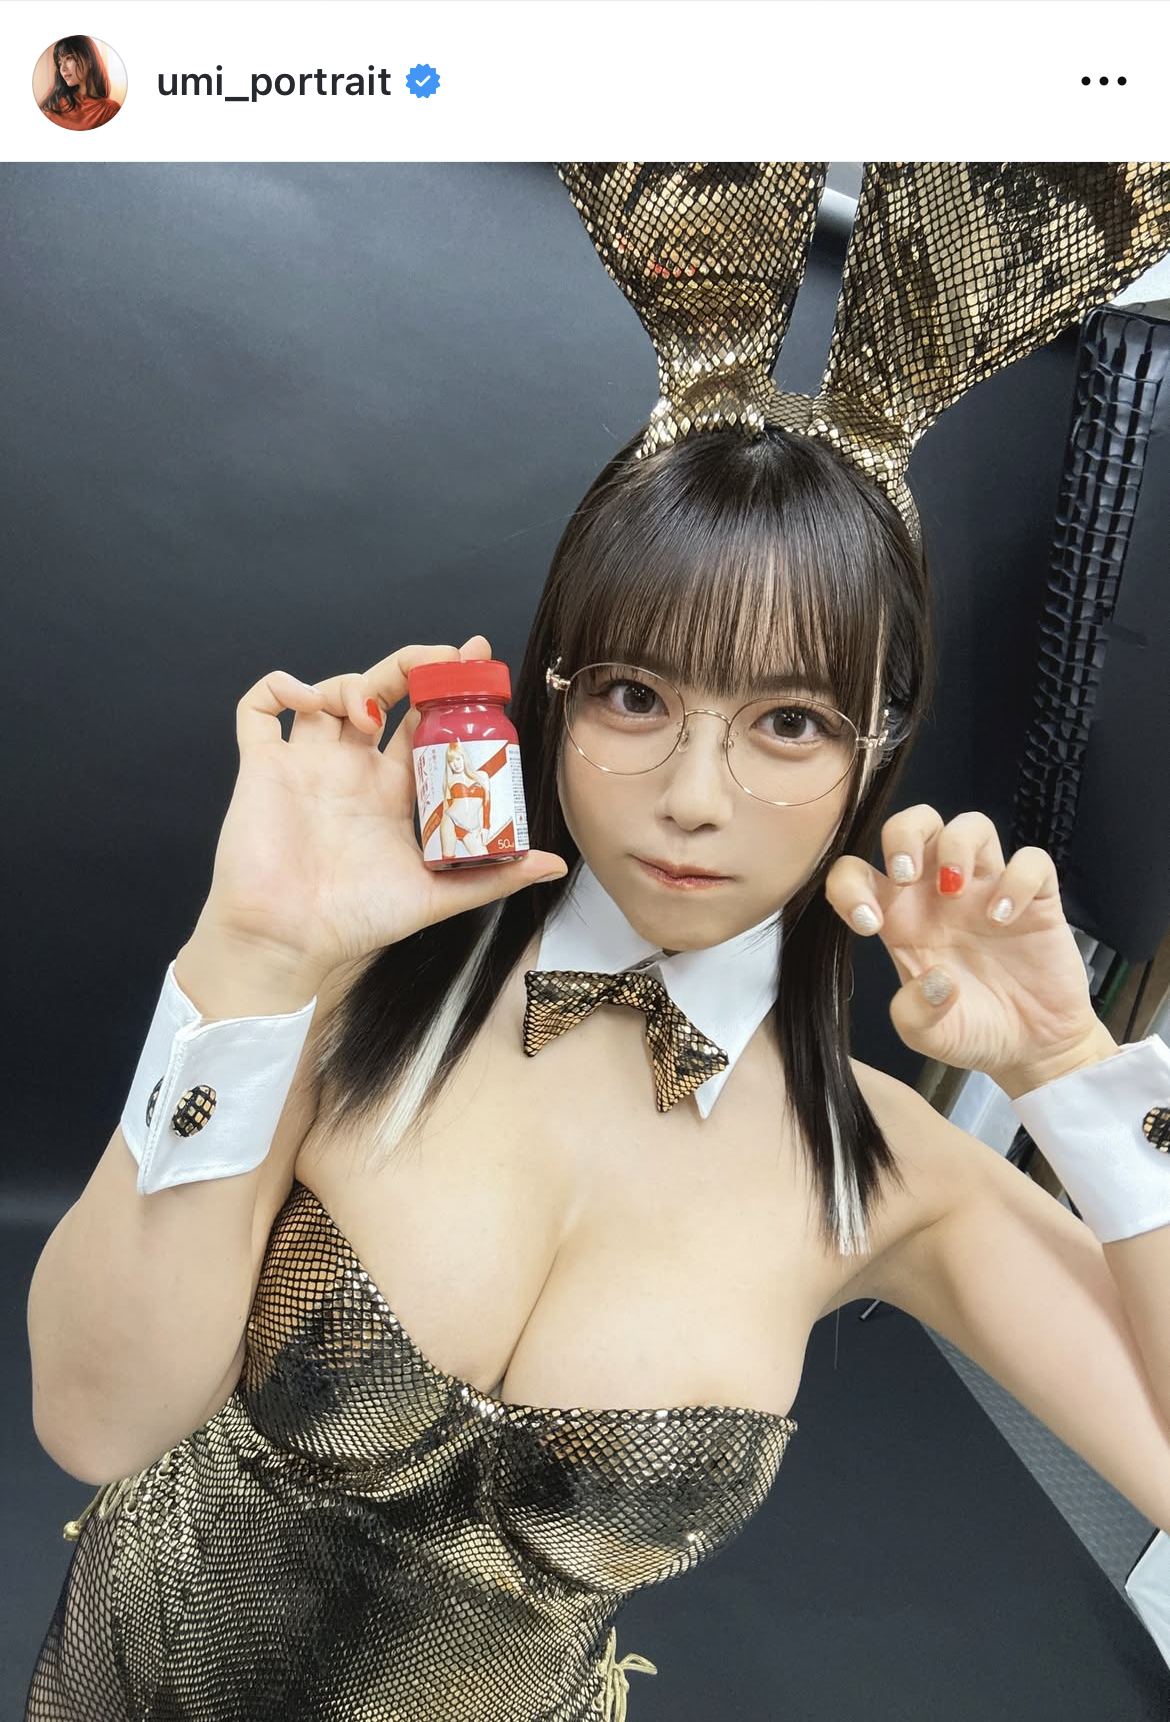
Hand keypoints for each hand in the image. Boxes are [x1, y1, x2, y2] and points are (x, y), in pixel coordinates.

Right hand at [199, 636, 566, 974]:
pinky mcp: (262, 768)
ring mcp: (307, 765)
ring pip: (328, 694)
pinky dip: (279, 686)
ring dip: (351, 679)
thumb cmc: (356, 923)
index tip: (478, 662)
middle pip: (382, 693)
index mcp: (392, 791)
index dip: (449, 690)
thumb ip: (495, 877)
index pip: (424, 724)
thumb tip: (555, 865)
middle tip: (445, 658)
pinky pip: (259, 709)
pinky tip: (308, 698)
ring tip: (369, 706)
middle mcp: (352, 770)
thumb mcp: (438, 896)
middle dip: (412, 666)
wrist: (290, 943)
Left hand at [824, 806, 1114, 1093]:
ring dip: (957, 845)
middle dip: (903, 835)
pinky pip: (1032, 861)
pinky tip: (1006, 917)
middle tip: (907, 875)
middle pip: (914, 823)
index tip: (868, 923)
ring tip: (957, 890)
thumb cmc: (972, 1031)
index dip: (849, 885)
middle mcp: (940, 894)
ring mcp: (988, 890)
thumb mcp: (928, 1036)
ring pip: (971, 826)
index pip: (857, 873)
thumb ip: (915, 1013)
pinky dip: (1019, 879)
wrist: (1031, 1047)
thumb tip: (937, 981)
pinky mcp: (1036, 899)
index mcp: (901, 918)